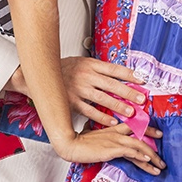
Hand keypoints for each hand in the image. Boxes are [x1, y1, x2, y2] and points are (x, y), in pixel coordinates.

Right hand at [9, 57, 157, 127]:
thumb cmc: (64, 68)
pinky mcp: (72, 101)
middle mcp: (86, 76)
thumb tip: (119, 75)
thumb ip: (98, 68)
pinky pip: (89, 111)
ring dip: (118, 106)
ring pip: (102, 98)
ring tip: (131, 112)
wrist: (39, 73)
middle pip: (112, 84)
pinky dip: (101, 117)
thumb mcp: (82, 61)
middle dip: (128, 92)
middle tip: (141, 100)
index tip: (142, 81)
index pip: (114, 69)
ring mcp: (79, 89)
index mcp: (91, 64)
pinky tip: (112, 121)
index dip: (129, 75)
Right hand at [53, 123, 165, 172]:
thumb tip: (98, 134)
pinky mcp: (111, 149)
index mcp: (112, 129)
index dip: (147, 130)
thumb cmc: (78, 142)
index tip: (158, 133)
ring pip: (139, 145)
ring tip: (159, 166)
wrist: (70, 145)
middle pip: (140, 135)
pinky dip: (140, 155)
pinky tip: (147, 160)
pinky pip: (130, 151)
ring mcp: (115, 140)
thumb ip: (99, 135)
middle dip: (154, 144)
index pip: (134, 126)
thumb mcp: (92, 135)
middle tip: (163, 152)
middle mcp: (116, 133)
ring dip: (151, 156)